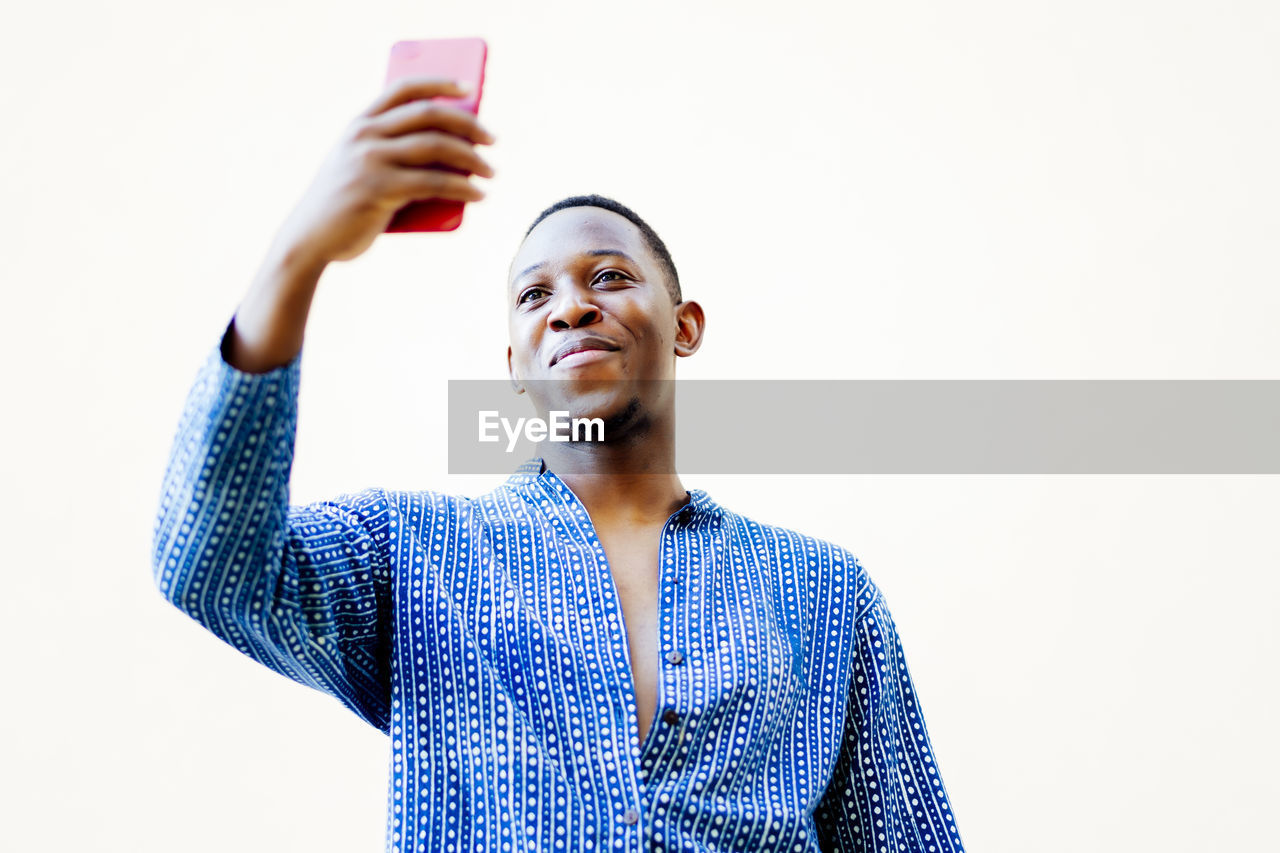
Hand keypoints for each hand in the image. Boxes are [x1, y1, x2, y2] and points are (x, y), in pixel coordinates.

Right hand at [271, 76, 495, 265]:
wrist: (309, 238)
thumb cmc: (344, 204)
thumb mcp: (360, 167)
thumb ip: (391, 154)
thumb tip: (452, 153)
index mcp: (359, 124)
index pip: (404, 89)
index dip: (440, 83)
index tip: (470, 87)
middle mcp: (364, 135)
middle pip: (428, 115)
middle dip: (468, 124)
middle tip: (492, 140)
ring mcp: (369, 160)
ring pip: (435, 147)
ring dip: (472, 159)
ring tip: (490, 172)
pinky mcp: (378, 189)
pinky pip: (432, 183)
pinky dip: (462, 188)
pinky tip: (478, 194)